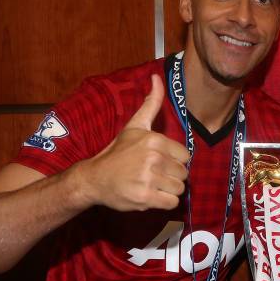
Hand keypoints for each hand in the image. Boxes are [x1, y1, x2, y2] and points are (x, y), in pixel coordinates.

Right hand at [78, 74, 189, 211]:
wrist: (94, 178)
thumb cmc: (118, 152)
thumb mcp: (135, 125)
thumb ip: (151, 103)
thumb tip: (157, 77)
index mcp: (155, 140)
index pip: (185, 156)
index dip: (174, 161)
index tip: (159, 162)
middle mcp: (153, 158)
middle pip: (183, 173)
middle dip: (171, 177)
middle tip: (154, 175)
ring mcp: (149, 178)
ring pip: (179, 189)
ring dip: (168, 190)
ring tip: (152, 185)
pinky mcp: (145, 197)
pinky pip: (171, 203)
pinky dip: (164, 203)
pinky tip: (151, 196)